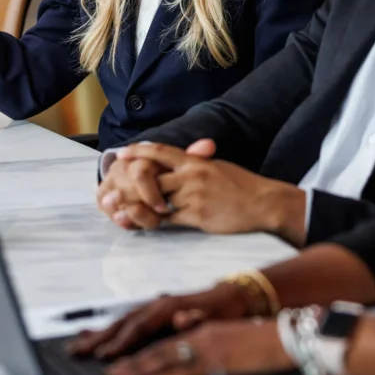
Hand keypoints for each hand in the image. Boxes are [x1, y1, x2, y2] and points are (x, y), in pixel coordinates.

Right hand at [67, 282, 247, 359]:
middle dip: (98, 339)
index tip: (104, 356)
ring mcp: (152, 306)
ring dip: (98, 335)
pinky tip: (91, 334)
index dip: (121, 342)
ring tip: (75, 345)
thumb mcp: (216, 316)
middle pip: (123, 322)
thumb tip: (179, 316)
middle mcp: (156, 304)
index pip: (139, 327)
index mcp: (169, 307)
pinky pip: (125, 321)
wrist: (231, 296)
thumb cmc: (223, 310)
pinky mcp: (151, 312)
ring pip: (120, 321)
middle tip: (76, 352)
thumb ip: (196, 318)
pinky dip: (107, 328)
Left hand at [105, 319, 292, 374]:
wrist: (282, 335)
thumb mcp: (221, 334)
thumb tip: (180, 327)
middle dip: (125, 358)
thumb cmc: (253, 338)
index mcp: (196, 329)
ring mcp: (206, 348)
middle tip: (102, 368)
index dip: (131, 347)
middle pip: (154, 347)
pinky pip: (188, 371)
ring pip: (165, 357)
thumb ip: (198, 331)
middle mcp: (196, 334)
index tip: (108, 356)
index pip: (157, 339)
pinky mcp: (218, 362)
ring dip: (138, 368)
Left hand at [113, 142, 306, 245]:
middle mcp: (191, 175)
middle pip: (150, 178)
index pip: (160, 152)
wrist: (264, 203)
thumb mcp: (217, 167)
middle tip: (111, 192)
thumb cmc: (243, 185)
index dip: (139, 152)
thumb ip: (197, 163)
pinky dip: (156, 221)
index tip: (122, 153)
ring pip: (155, 200)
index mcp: (195, 161)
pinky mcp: (197, 216)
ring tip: (121, 211)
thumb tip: (183, 160)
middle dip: (130, 186)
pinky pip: (168, 219)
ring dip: (138, 206)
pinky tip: (147, 223)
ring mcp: (193, 196)